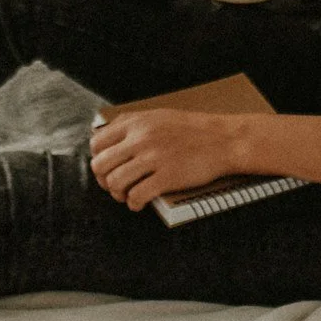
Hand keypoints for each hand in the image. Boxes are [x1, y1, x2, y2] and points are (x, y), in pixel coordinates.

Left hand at [90, 109, 245, 211]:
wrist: (223, 140)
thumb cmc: (192, 130)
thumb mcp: (158, 116)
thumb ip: (131, 124)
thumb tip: (105, 135)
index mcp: (136, 123)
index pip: (97, 143)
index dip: (98, 159)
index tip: (107, 168)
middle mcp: (141, 138)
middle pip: (101, 165)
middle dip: (103, 180)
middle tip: (114, 185)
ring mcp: (153, 158)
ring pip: (115, 182)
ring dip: (117, 194)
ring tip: (127, 195)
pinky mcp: (166, 177)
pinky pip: (136, 196)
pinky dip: (134, 204)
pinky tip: (139, 203)